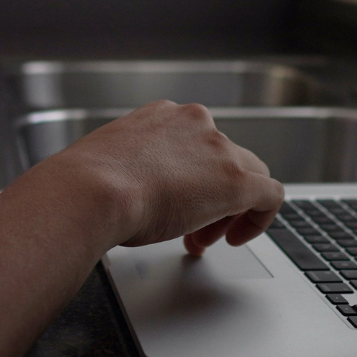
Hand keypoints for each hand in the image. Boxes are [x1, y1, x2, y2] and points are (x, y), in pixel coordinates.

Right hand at [38, 101, 283, 255]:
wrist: (91, 191)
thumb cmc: (87, 184)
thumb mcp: (110, 164)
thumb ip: (131, 169)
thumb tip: (129, 191)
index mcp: (162, 116)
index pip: (194, 144)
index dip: (191, 180)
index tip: (176, 205)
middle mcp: (194, 122)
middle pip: (224, 159)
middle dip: (211, 197)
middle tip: (191, 230)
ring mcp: (218, 148)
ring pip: (247, 175)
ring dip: (227, 211)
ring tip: (202, 240)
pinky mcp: (236, 179)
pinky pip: (270, 195)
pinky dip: (260, 217)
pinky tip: (237, 238)